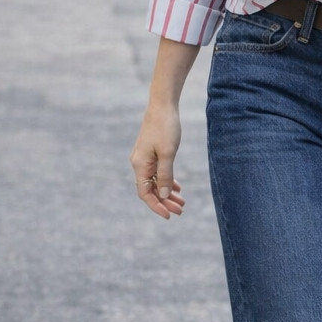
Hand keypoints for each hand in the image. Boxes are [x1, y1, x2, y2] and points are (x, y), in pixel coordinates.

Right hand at [130, 105, 185, 219]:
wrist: (163, 105)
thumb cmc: (165, 127)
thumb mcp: (168, 153)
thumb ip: (165, 175)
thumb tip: (164, 196)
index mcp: (140, 165)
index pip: (145, 193)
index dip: (157, 206)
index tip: (169, 215)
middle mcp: (139, 164)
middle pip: (151, 189)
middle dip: (165, 202)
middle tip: (181, 211)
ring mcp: (144, 158)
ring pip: (155, 182)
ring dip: (167, 193)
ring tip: (182, 202)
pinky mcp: (151, 153)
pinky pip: (157, 172)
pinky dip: (167, 181)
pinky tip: (178, 187)